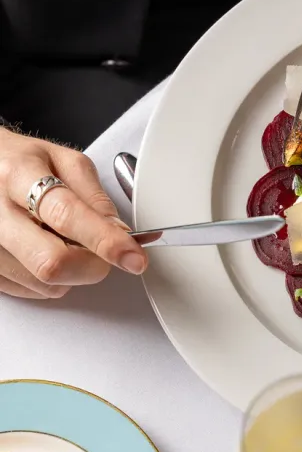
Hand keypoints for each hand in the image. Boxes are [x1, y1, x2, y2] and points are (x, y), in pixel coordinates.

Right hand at [0, 128, 147, 298]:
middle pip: (52, 262)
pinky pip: (31, 291)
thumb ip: (94, 196)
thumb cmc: (19, 162)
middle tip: (103, 249)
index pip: (67, 216)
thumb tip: (120, 231)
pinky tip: (45, 249)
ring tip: (63, 239)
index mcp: (18, 176)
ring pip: (45, 283)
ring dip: (72, 270)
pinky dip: (51, 278)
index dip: (106, 241)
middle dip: (92, 264)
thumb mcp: (63, 161)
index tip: (133, 257)